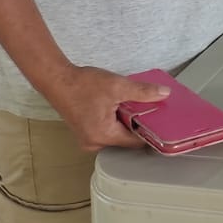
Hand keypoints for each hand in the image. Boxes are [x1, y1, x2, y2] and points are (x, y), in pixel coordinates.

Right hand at [45, 65, 170, 151]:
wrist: (57, 80)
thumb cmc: (83, 85)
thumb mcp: (117, 86)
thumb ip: (142, 92)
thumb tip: (164, 94)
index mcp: (103, 136)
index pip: (135, 142)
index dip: (150, 132)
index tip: (164, 123)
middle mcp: (95, 143)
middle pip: (126, 139)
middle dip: (139, 125)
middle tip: (155, 111)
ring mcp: (88, 138)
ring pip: (117, 134)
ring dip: (127, 122)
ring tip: (140, 107)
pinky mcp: (85, 131)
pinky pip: (107, 130)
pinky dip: (116, 120)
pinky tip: (123, 107)